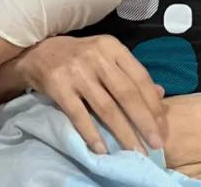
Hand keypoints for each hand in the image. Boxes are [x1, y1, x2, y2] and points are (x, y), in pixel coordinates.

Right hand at [19, 35, 166, 154]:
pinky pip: (79, 115)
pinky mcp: (59, 86)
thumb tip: (160, 93)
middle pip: (126, 93)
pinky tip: (103, 149)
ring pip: (106, 107)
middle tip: (156, 144)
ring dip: (123, 133)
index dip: (153, 104)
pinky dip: (92, 134)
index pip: (140, 77)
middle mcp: (97, 57)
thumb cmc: (79, 56)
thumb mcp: (106, 56)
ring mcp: (77, 71)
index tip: (162, 127)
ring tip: (135, 152)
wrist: (38, 51)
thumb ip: (131, 73)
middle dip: (144, 121)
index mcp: (112, 47)